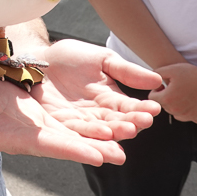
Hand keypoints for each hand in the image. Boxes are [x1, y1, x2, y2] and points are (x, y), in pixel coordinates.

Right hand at [0, 40, 160, 166]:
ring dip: (99, 132)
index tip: (95, 156)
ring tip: (127, 132)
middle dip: (94, 148)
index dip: (69, 150)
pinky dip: (91, 115)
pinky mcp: (41, 106)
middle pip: (65, 142)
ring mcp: (36, 119)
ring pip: (73, 128)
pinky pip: (70, 113)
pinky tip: (113, 113)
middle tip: (123, 153)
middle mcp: (27, 131)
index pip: (44, 145)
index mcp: (8, 135)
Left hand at [31, 39, 161, 142]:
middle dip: (131, 123)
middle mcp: (98, 115)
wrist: (38, 59)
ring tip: (126, 131)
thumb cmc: (70, 58)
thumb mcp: (103, 60)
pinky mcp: (60, 127)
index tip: (154, 109)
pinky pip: (76, 134)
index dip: (142, 109)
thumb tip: (158, 79)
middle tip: (142, 122)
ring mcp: (80, 123)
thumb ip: (127, 71)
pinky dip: (90, 137)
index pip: (130, 108)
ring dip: (115, 134)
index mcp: (111, 100)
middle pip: (118, 124)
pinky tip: (102, 135)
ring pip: (100, 133)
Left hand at [149, 62, 196, 122]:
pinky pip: (182, 115)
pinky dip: (183, 108)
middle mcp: (175, 110)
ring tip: (182, 91)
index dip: (157, 89)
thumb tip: (151, 80)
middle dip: (165, 96)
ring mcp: (185, 115)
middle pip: (162, 104)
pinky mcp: (194, 117)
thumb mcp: (171, 69)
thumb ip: (156, 73)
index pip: (152, 97)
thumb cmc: (192, 73)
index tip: (164, 84)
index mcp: (167, 98)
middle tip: (174, 87)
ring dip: (174, 103)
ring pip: (172, 110)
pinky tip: (189, 97)